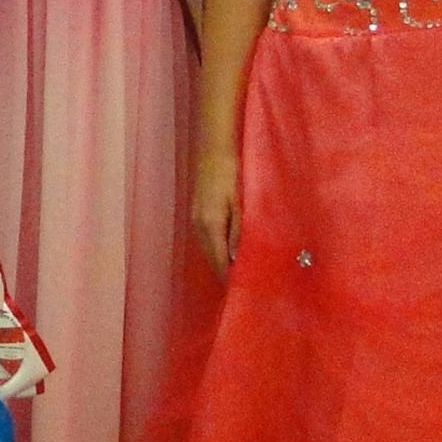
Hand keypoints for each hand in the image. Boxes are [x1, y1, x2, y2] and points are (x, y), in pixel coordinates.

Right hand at [191, 147, 240, 279]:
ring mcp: (195, 219)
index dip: (229, 277)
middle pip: (211, 258)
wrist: (213, 151)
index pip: (218, 261)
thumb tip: (237, 258)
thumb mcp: (240, 204)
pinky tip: (229, 249)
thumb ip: (238, 232)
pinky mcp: (197, 214)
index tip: (242, 290)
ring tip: (240, 270)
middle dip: (226, 271)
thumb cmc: (231, 174)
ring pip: (208, 249)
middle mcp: (198, 226)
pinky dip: (217, 247)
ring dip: (221, 260)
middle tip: (246, 282)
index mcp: (210, 225)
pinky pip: (207, 239)